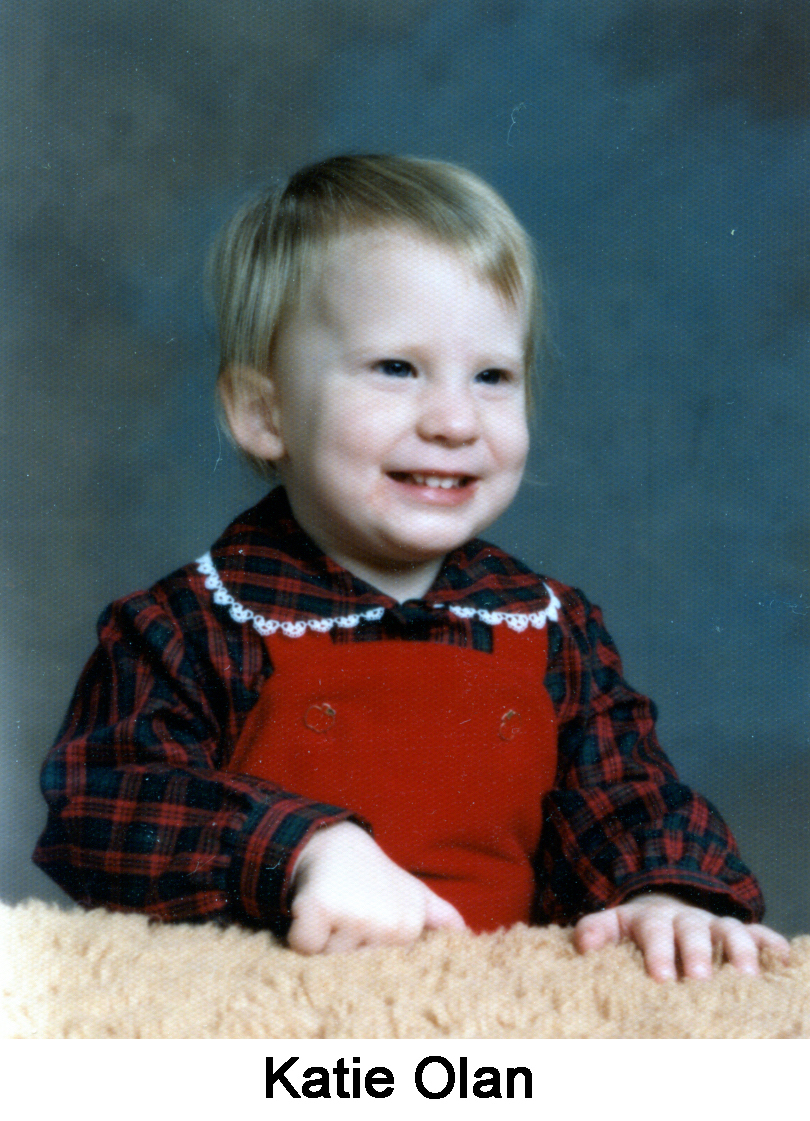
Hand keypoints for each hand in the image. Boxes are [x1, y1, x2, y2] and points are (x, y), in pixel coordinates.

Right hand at [287, 821, 465, 953]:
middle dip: (344, 947)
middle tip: (349, 913)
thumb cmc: (373, 875)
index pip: (381, 971)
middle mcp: (389, 925)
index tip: (368, 924)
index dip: (368, 951)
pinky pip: (303, 945)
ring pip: (327, 960)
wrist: (333, 840)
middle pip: (353, 968)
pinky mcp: (320, 908)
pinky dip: (300, 933)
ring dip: (323, 939)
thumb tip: (465, 936)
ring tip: (334, 907)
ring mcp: (356, 916)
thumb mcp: (413, 892)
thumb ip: (440, 917)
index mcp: (411, 927)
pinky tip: (313, 908)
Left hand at [573, 893, 789, 981]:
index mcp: (651, 919)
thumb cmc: (636, 930)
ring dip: (739, 952)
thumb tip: (584, 944)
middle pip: (692, 932)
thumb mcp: (612, 924)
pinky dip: (771, 943)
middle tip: (701, 979)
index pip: (653, 932)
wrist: (664, 908)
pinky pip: (758, 932)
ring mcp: (713, 925)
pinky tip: (782, 959)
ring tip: (747, 978)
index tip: (661, 977)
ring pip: (729, 932)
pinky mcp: (737, 931)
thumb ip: (595, 930)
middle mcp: (684, 919)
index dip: (657, 953)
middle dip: (698, 955)